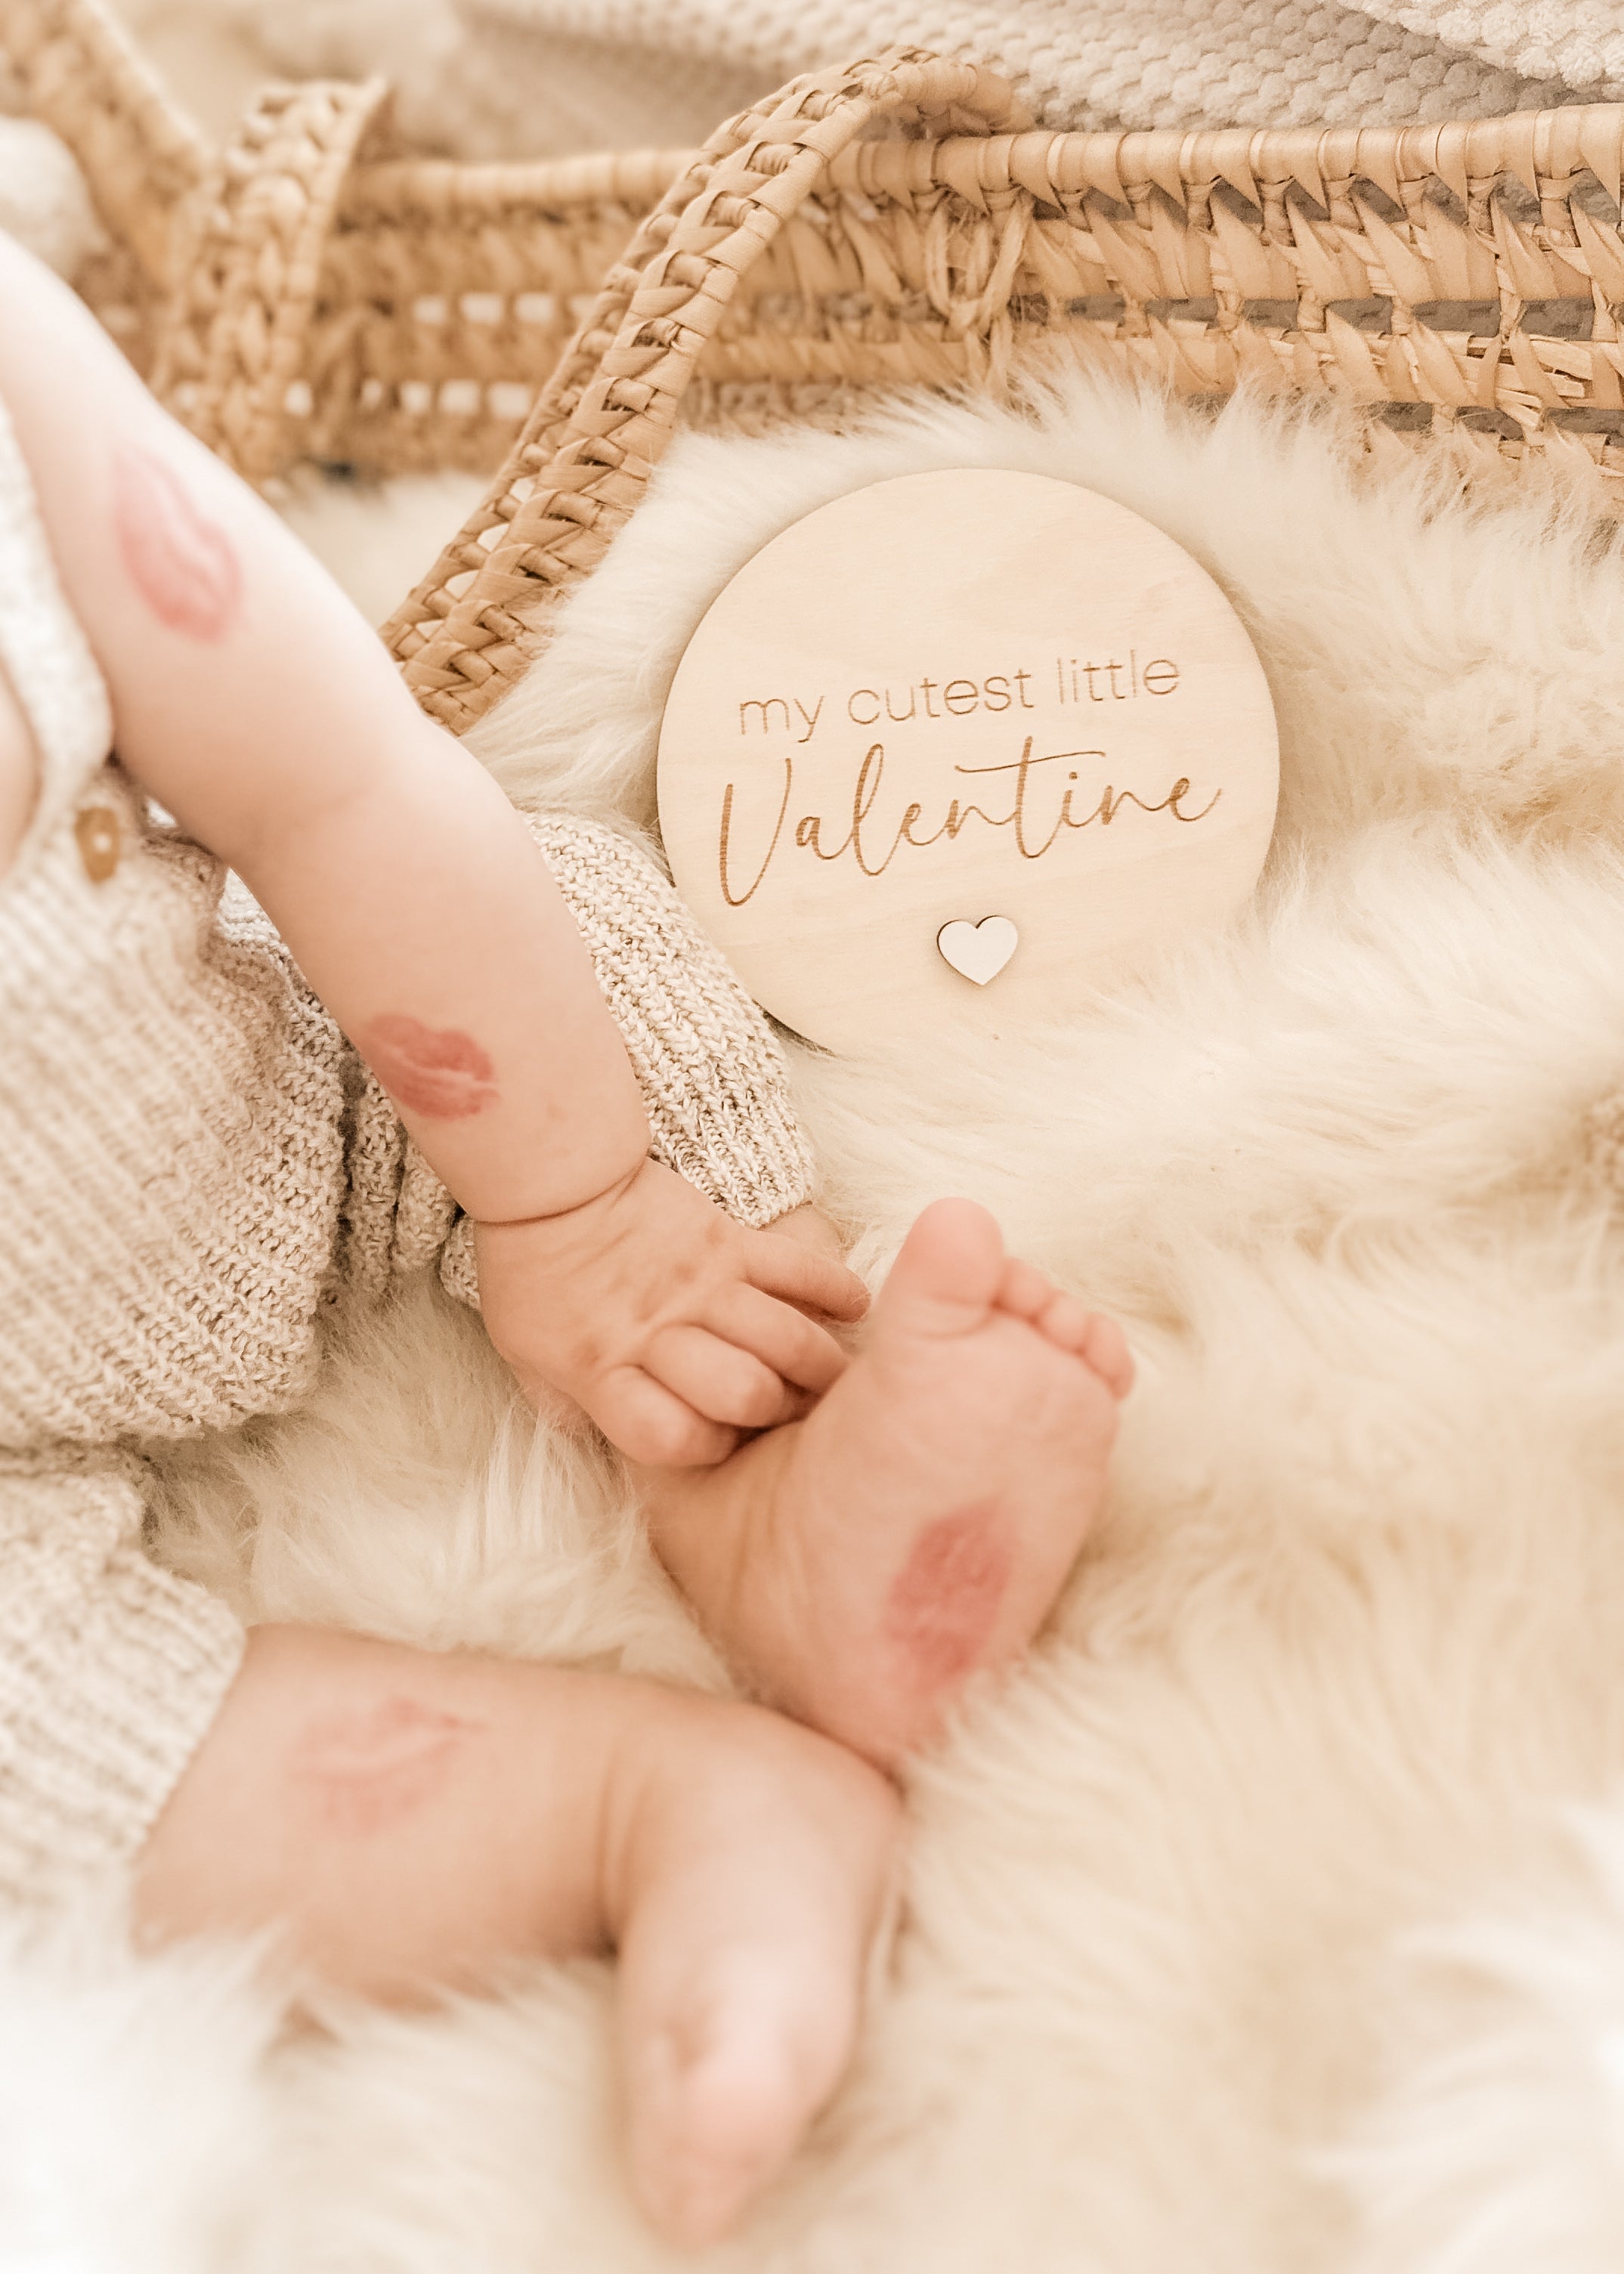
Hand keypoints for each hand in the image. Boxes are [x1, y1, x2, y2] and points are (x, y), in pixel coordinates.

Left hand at [472, 1159, 870, 1463]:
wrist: (552, 1178)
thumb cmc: (535, 1272)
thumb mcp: (525, 1355)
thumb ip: (564, 1406)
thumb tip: (600, 1445)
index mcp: (603, 1370)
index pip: (675, 1436)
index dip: (707, 1449)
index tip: (720, 1441)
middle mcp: (658, 1332)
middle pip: (746, 1392)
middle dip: (779, 1414)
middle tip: (795, 1413)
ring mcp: (701, 1284)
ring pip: (785, 1337)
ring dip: (822, 1365)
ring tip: (835, 1379)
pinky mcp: (729, 1239)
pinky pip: (797, 1267)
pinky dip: (835, 1288)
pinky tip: (854, 1309)